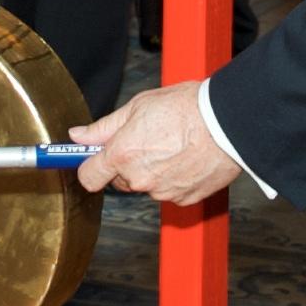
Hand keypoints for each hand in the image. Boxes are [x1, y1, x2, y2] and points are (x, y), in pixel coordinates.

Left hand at [69, 81, 242, 205]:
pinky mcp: (185, 199)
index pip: (88, 177)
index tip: (91, 159)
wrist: (228, 122)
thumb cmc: (187, 108)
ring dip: (153, 170)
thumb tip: (78, 136)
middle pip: (119, 179)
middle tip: (146, 139)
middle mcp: (139, 179)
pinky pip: (171, 191)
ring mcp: (163, 192)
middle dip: (126, 163)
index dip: (89, 166)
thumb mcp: (138, 107)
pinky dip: (175, 178)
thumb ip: (103, 127)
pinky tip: (188, 157)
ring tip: (174, 145)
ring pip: (147, 184)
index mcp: (122, 155)